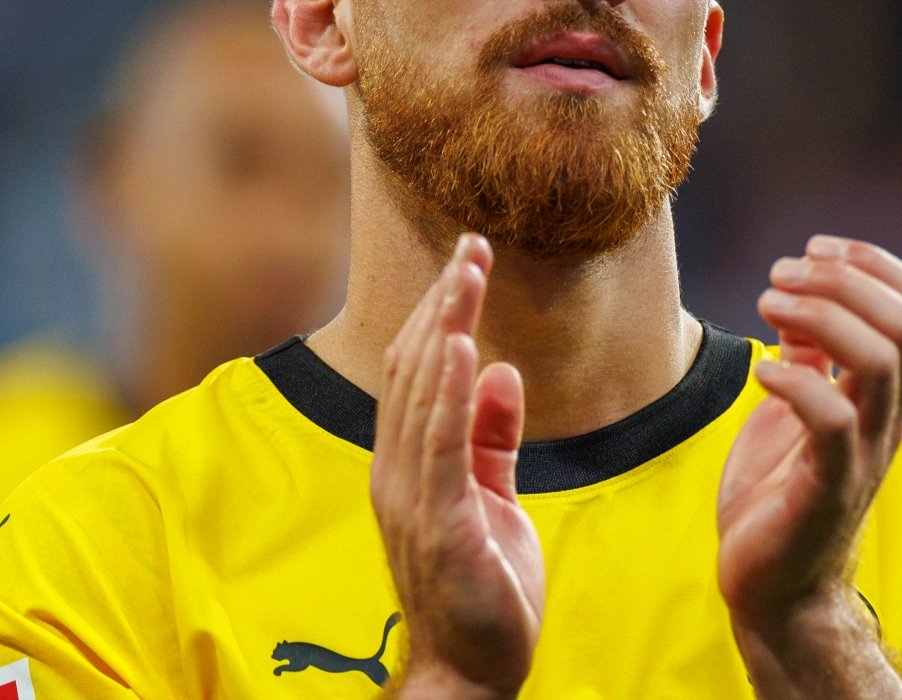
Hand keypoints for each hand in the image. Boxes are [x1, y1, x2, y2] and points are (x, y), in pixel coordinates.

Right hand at [370, 235, 544, 698]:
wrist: (470, 675)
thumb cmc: (481, 590)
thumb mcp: (495, 498)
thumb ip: (493, 437)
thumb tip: (504, 371)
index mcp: (408, 464)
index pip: (417, 372)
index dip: (440, 313)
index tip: (467, 262)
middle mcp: (397, 471)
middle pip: (417, 369)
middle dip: (446, 303)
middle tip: (474, 244)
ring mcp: (412, 497)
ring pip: (425, 394)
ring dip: (448, 328)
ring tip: (469, 274)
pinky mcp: (439, 524)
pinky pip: (441, 446)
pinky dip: (450, 394)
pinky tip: (465, 347)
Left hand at [717, 236, 901, 694]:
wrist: (771, 588)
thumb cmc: (779, 495)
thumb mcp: (793, 408)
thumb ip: (808, 357)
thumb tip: (802, 300)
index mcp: (883, 394)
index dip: (874, 263)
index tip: (814, 251)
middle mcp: (886, 419)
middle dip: (840, 280)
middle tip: (779, 279)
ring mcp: (863, 454)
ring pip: (880, 361)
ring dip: (818, 316)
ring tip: (767, 308)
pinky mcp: (827, 489)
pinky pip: (833, 420)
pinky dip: (795, 381)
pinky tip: (761, 374)